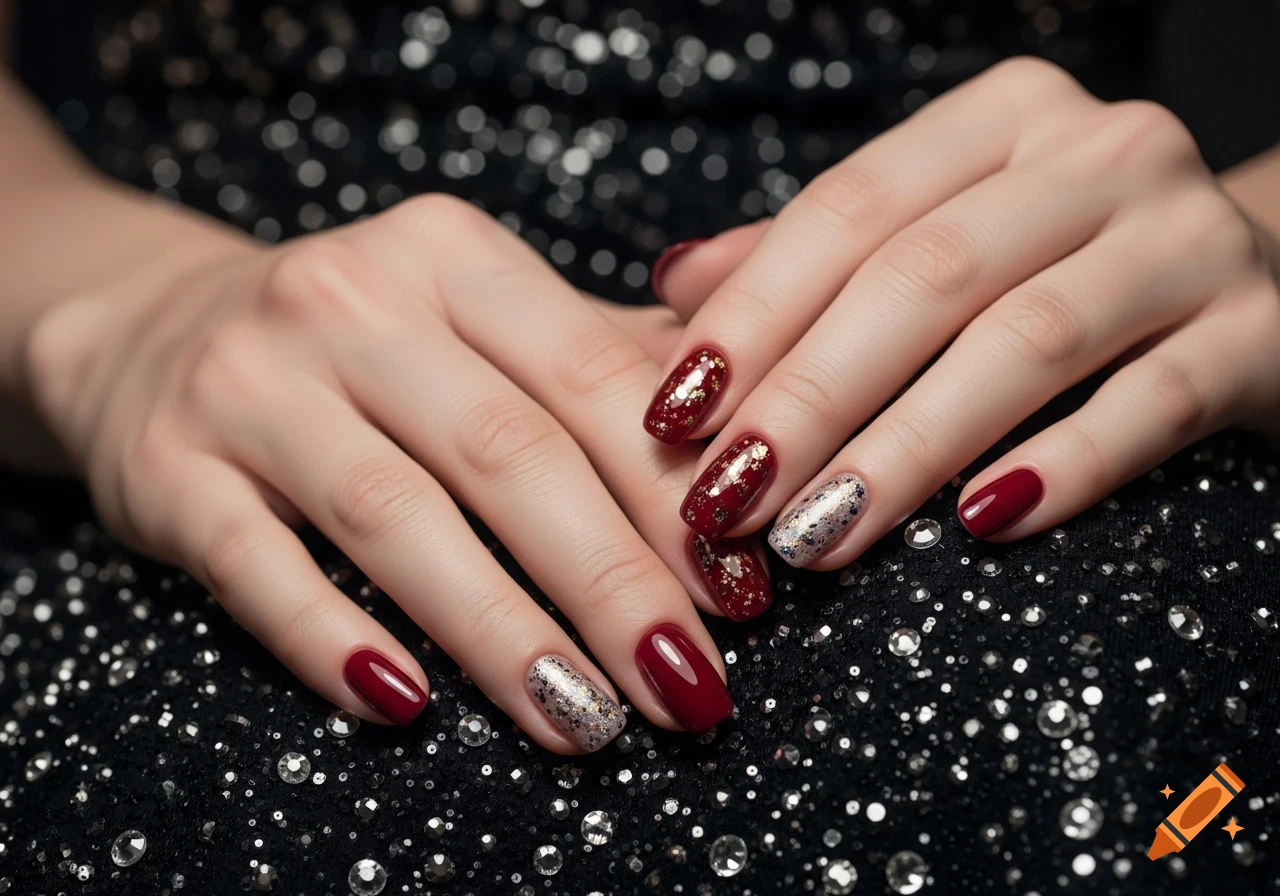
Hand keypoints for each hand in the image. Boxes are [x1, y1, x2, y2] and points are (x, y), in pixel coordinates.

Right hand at [24, 194, 753, 748]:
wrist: (159, 330)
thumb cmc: (364, 345)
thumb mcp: (479, 315)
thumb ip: (603, 359)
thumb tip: (750, 439)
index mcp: (452, 256)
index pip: (591, 376)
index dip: (675, 493)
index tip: (742, 595)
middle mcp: (349, 299)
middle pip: (510, 453)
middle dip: (614, 582)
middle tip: (689, 686)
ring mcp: (250, 382)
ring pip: (397, 518)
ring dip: (502, 633)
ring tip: (585, 720)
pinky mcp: (171, 467)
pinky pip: (258, 567)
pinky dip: (333, 640)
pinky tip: (405, 707)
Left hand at [646, 57, 1279, 566]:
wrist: (1260, 269)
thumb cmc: (1062, 261)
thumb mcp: (941, 230)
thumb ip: (815, 255)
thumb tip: (675, 285)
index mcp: (1001, 120)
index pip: (848, 212)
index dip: (751, 315)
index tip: (672, 413)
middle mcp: (1099, 155)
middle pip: (921, 279)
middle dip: (808, 397)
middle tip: (726, 498)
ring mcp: (1187, 238)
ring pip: (1022, 343)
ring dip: (903, 450)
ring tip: (814, 535)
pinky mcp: (1259, 333)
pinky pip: (1153, 405)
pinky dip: (1063, 465)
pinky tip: (979, 525)